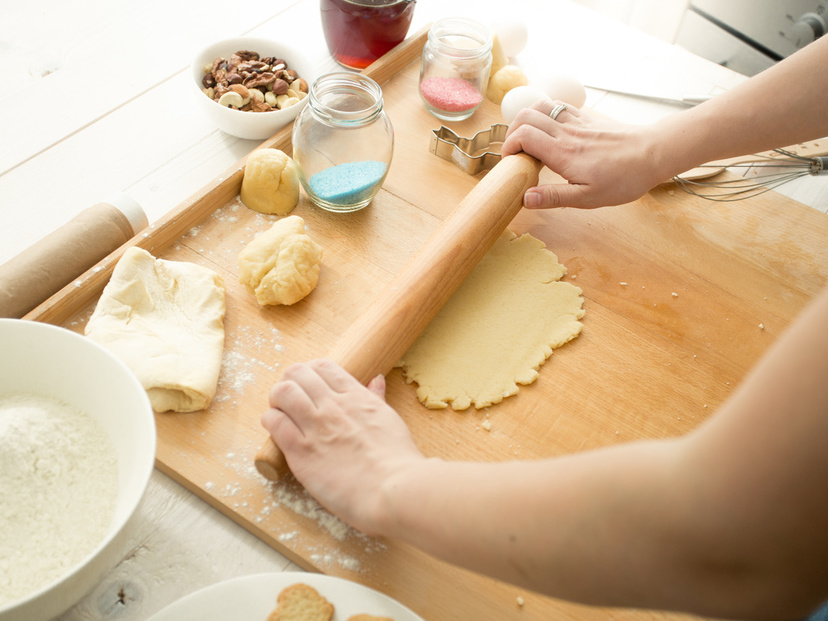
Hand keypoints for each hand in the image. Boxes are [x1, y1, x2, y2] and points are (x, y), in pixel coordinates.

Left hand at [261, 359, 423, 533]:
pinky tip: (276, 430)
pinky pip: (274, 422)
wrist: (392, 490)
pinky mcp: (300, 451)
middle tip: (291, 399)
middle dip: (289, 382)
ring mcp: (315, 427)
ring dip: (277, 399)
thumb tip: (376, 380)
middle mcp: (333, 405)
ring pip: (282, 392)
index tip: (309, 386)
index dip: (310, 372)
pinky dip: (270, 420)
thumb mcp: (390, 419)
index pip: (322, 366)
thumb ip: (377, 399)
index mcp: (356, 396)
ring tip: (281, 412)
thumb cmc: (398, 461)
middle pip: (297, 373)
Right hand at [501, 99, 669, 208]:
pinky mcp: (587, 118)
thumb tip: (525, 199)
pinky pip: (559, 106)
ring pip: (541, 105)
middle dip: (511, 131)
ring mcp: (577, 122)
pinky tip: (550, 129)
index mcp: (563, 153)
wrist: (653, 154)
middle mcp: (566, 132)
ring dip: (527, 118)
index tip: (510, 162)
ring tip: (528, 138)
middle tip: (515, 151)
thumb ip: (554, 197)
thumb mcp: (588, 198)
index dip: (508, 146)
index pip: (522, 136)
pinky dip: (546, 113)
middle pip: (525, 115)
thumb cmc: (624, 179)